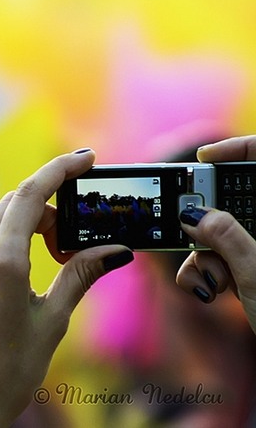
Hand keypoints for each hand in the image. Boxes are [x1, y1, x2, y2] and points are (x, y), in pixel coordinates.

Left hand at [0, 149, 133, 426]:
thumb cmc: (11, 371)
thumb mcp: (53, 322)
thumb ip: (80, 276)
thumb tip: (116, 251)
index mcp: (4, 265)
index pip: (32, 196)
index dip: (59, 169)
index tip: (82, 158)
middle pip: (5, 203)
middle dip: (38, 212)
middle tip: (55, 244)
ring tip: (8, 241)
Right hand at [176, 135, 255, 333]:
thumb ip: (224, 236)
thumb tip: (193, 214)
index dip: (238, 149)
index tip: (204, 159)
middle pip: (236, 199)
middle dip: (207, 220)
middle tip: (189, 232)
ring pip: (224, 231)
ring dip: (205, 255)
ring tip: (210, 279)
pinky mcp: (254, 266)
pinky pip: (224, 254)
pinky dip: (209, 269)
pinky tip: (210, 288)